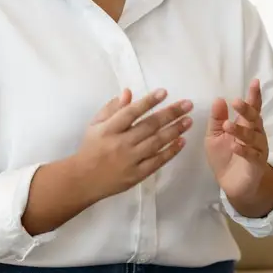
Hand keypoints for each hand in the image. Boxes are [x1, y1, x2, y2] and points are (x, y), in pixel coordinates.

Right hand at [74, 88, 192, 203]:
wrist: (83, 180)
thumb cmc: (91, 148)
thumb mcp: (95, 124)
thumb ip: (112, 108)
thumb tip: (128, 92)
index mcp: (109, 129)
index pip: (131, 112)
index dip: (148, 102)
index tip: (164, 92)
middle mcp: (121, 143)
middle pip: (149, 126)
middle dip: (171, 113)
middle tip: (187, 104)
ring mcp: (130, 160)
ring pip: (156, 142)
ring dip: (175, 130)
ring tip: (189, 121)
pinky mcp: (137, 174)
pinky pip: (157, 161)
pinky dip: (171, 151)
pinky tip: (182, 141)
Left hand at [205, 79, 271, 200]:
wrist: (232, 185)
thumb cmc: (224, 157)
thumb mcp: (215, 136)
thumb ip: (217, 119)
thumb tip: (218, 99)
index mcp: (246, 125)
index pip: (252, 107)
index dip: (254, 95)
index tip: (255, 81)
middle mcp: (256, 134)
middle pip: (254, 119)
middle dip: (247, 109)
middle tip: (236, 102)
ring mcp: (258, 149)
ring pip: (252, 137)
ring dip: (240, 131)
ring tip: (227, 126)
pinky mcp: (256, 164)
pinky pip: (252, 155)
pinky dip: (244, 151)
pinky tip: (235, 146)